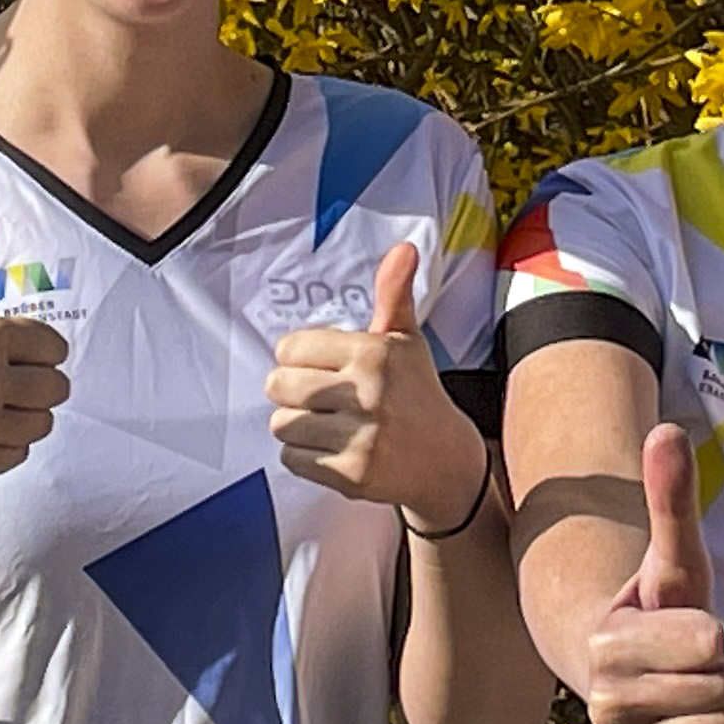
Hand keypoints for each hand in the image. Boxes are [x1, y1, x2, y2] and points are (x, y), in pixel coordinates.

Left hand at [269, 243, 487, 532]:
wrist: (446, 461)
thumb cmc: (416, 393)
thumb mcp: (406, 341)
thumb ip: (393, 294)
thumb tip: (404, 248)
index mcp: (375, 352)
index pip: (290, 348)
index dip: (299, 358)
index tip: (322, 367)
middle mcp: (368, 392)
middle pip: (278, 385)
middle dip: (293, 392)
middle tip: (322, 398)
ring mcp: (360, 436)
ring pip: (282, 425)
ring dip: (298, 427)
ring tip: (329, 425)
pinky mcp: (352, 474)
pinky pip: (292, 460)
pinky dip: (305, 458)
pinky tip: (334, 450)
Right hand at [582, 425, 723, 723]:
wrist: (626, 674)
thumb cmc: (658, 610)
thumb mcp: (674, 556)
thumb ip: (671, 497)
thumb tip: (667, 429)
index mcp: (608, 644)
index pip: (712, 641)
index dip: (711, 633)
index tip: (681, 629)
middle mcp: (601, 704)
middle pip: (721, 692)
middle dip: (716, 676)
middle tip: (684, 666)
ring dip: (714, 716)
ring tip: (682, 697)